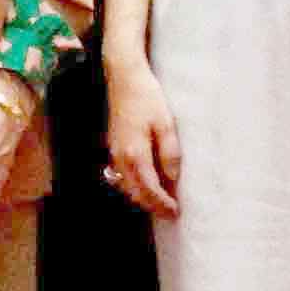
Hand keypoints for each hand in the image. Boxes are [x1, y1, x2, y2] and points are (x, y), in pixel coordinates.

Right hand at [104, 49, 184, 218]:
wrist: (124, 78)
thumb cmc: (148, 98)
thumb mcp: (166, 124)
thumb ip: (169, 154)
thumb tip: (172, 178)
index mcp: (135, 155)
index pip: (149, 190)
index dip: (163, 204)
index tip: (176, 212)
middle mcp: (120, 158)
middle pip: (135, 194)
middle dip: (153, 206)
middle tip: (171, 212)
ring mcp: (114, 153)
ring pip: (126, 187)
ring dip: (142, 198)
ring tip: (161, 202)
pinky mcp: (113, 147)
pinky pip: (121, 177)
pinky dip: (134, 186)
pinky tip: (145, 185)